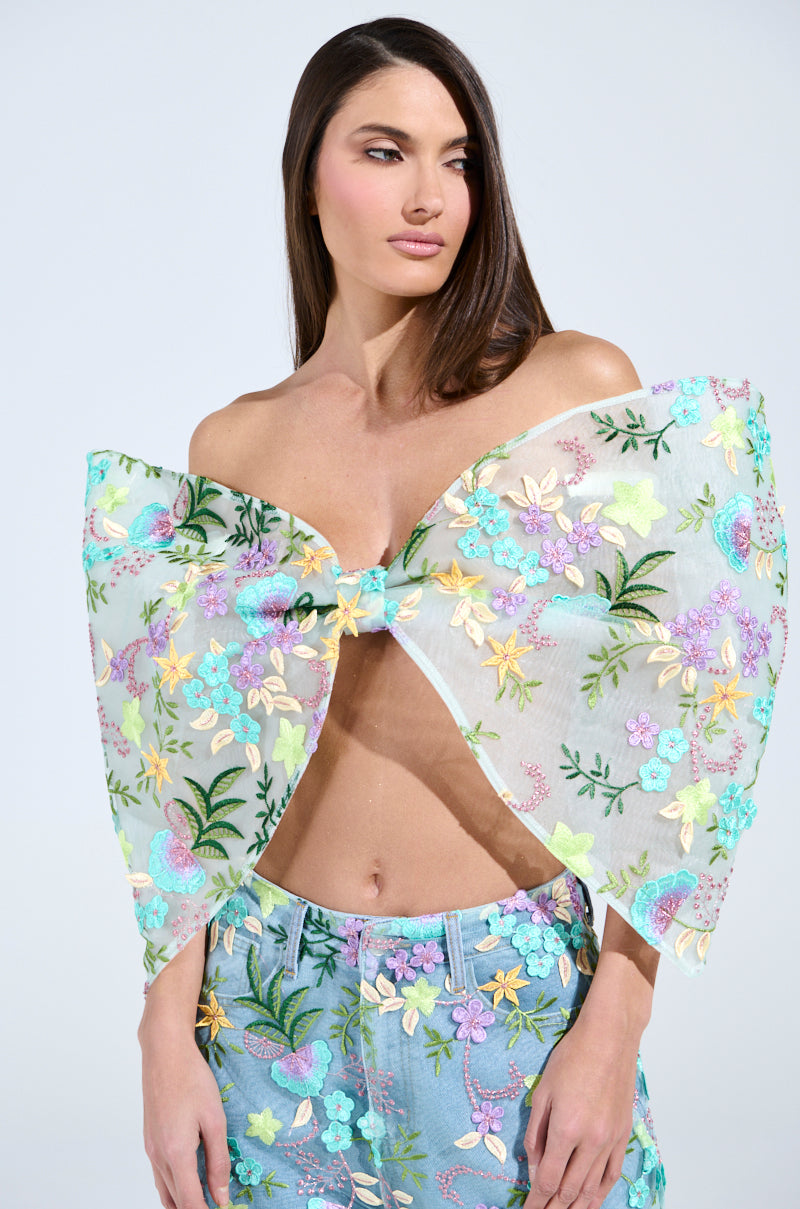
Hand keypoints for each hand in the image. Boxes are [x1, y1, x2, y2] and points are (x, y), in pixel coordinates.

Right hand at [141, 1025, 230, 1208]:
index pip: (190, 1203)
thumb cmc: (192, 1080)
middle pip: (175, 1201)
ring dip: (183, 1201)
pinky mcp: (149, 1140)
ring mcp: (150, 1149)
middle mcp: (158, 1157)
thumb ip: (218, 1161)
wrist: (164, 1053)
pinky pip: (160, 1175)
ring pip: (165, 1191)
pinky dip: (174, 1186)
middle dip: (195, 1208)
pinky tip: (189, 1180)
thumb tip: (221, 1196)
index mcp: (176, 1153)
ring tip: (206, 1198)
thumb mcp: (214, 1119)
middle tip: (217, 1203)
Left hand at [523, 1010, 637, 1208]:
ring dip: (577, 1206)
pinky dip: (600, 1192)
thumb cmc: (572, 1057)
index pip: (548, 1178)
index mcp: (566, 1129)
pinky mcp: (623, 1135)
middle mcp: (590, 1140)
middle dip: (554, 1208)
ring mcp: (610, 1140)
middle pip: (570, 1189)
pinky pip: (612, 1173)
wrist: (609, 1039)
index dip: (536, 1199)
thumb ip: (536, 1133)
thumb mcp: (543, 1091)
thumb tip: (533, 1167)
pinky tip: (591, 1201)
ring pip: (592, 1187)